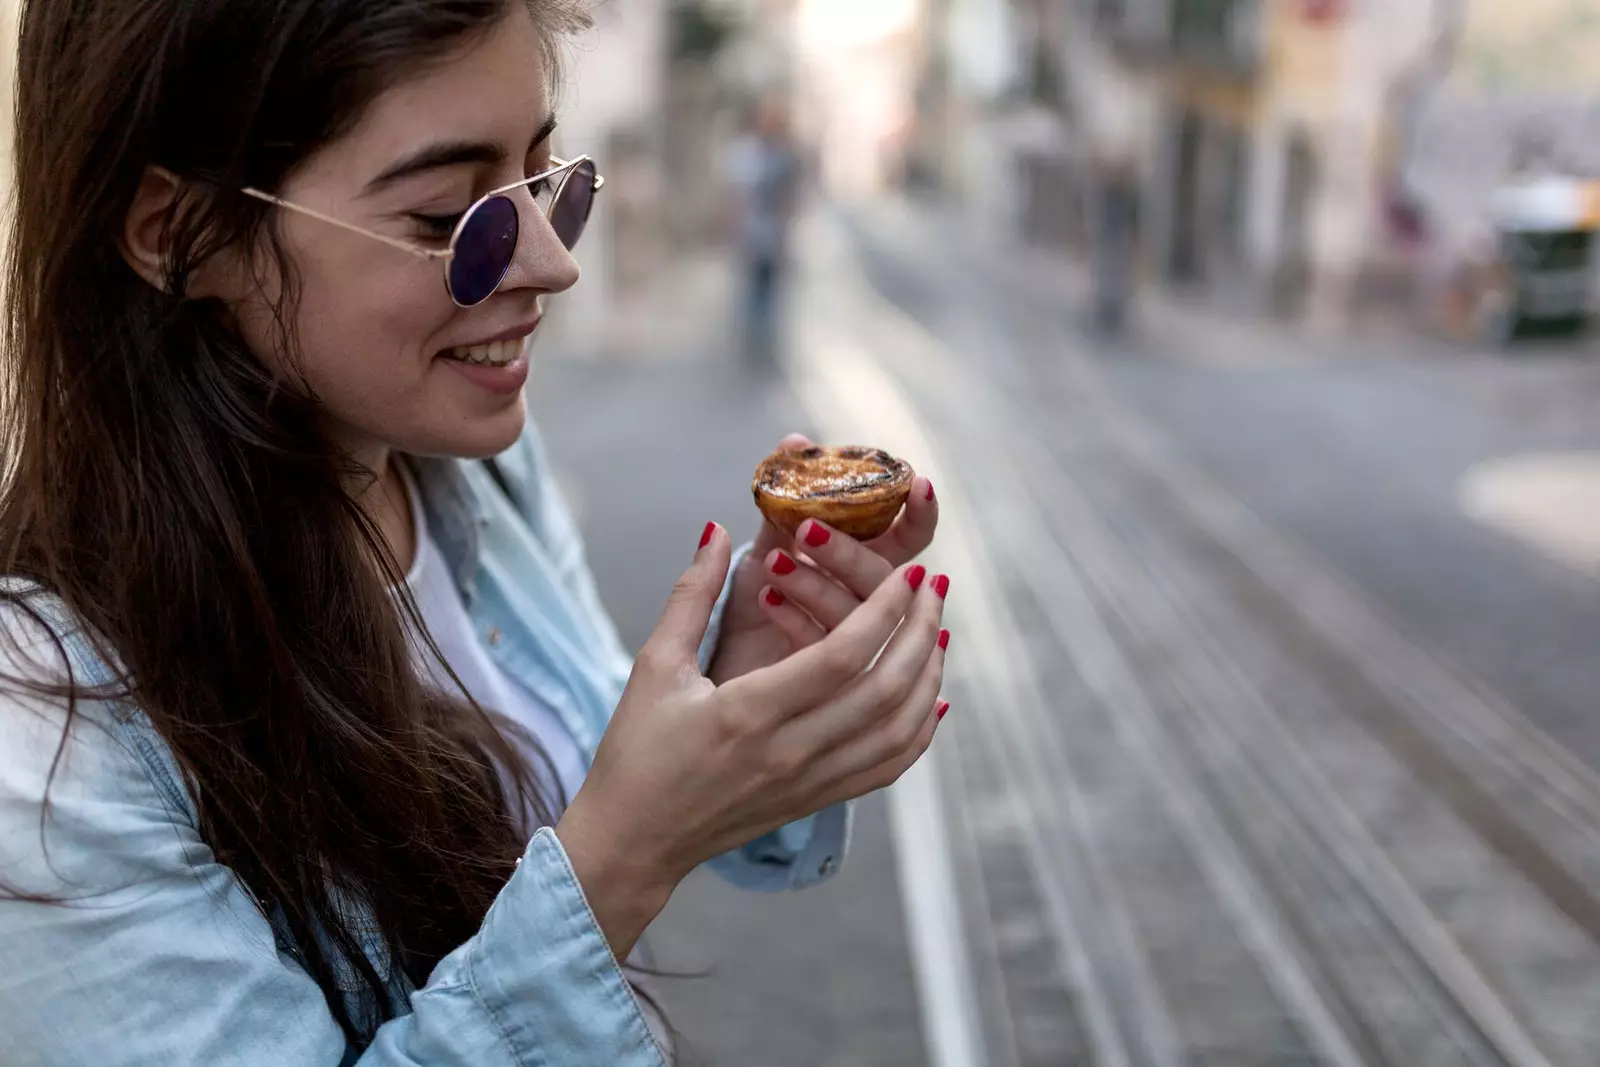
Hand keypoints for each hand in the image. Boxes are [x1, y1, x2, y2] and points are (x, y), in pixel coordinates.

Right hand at [556, 523, 948, 958]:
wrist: (635, 839)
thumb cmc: (637, 750)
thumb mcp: (654, 665)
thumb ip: (692, 594)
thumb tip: (717, 530)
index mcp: (748, 712)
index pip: (841, 656)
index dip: (884, 610)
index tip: (908, 573)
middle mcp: (789, 752)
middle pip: (885, 690)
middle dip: (920, 632)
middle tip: (934, 588)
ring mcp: (809, 783)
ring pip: (899, 731)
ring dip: (929, 677)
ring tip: (936, 632)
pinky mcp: (816, 801)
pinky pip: (889, 767)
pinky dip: (920, 730)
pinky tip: (931, 697)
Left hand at [708, 433, 939, 683]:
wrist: (713, 674)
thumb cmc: (748, 611)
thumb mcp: (764, 554)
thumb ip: (781, 507)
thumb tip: (795, 441)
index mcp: (866, 569)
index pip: (910, 539)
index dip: (919, 512)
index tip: (918, 483)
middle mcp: (870, 607)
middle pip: (885, 578)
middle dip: (848, 551)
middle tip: (807, 529)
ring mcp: (853, 646)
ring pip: (857, 615)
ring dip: (817, 583)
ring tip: (773, 564)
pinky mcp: (827, 683)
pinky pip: (826, 650)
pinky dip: (797, 620)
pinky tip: (767, 599)